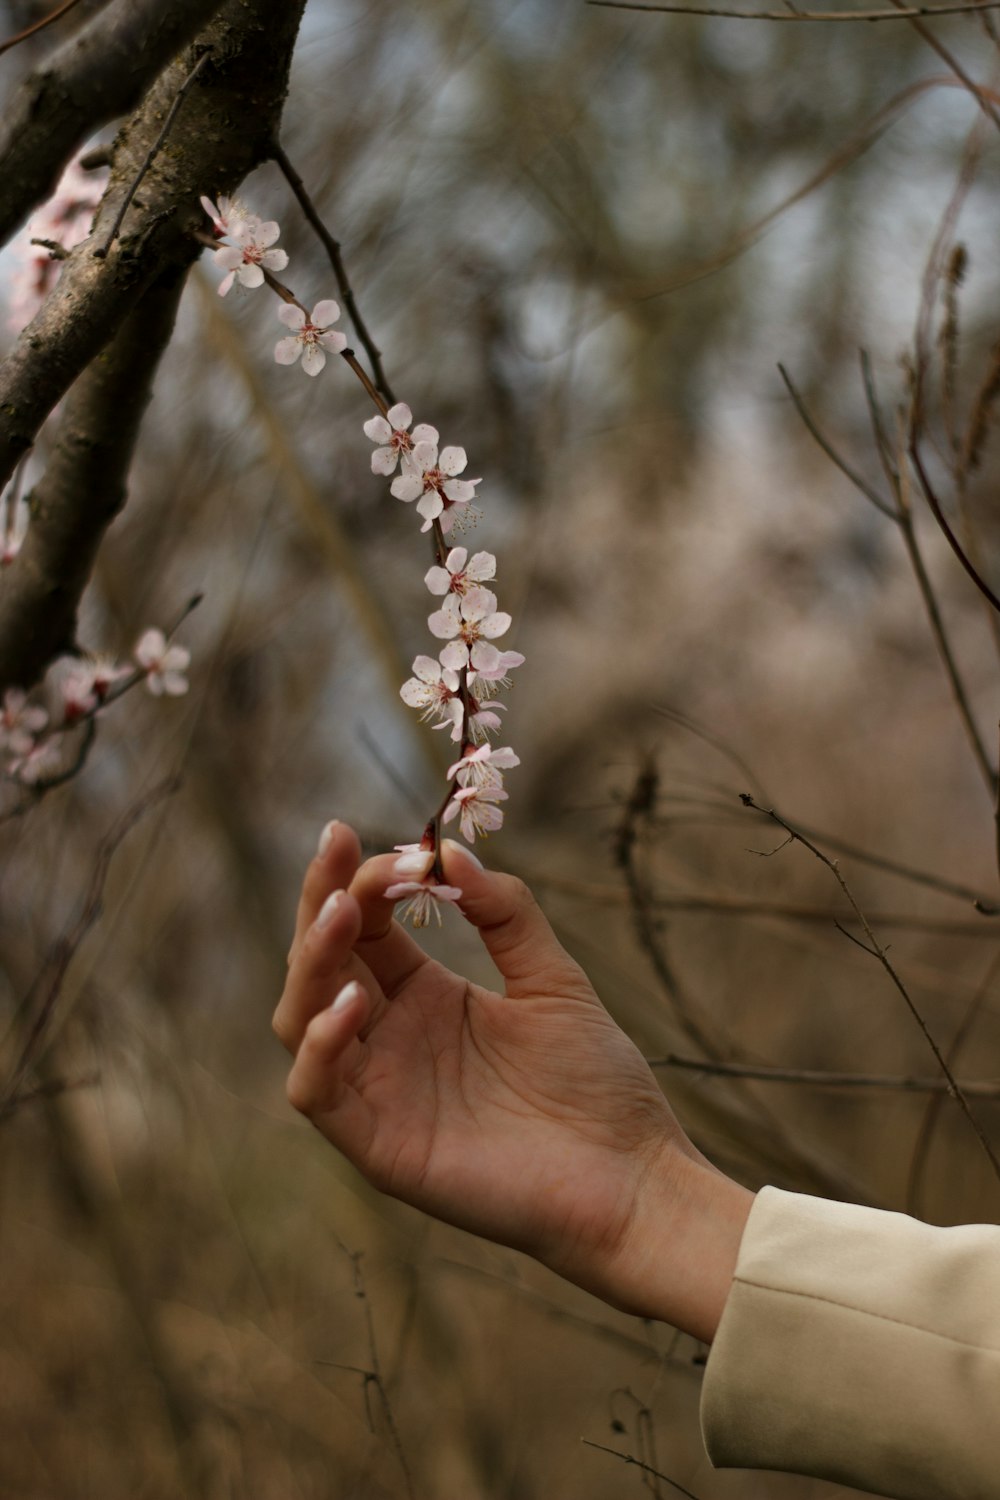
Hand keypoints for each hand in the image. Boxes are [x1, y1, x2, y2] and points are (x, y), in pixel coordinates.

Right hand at [273, 823, 752, 1337]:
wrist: (631, 1179)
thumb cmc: (596, 1084)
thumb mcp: (553, 978)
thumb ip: (506, 912)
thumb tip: (449, 853)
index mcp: (425, 997)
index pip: (364, 926)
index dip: (364, 880)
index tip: (396, 844)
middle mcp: (389, 1039)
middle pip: (321, 961)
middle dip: (320, 900)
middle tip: (337, 849)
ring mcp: (378, 1092)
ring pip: (299, 1018)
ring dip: (311, 960)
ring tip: (340, 911)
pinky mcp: (377, 1144)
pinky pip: (316, 1091)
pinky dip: (321, 1044)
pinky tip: (356, 1003)